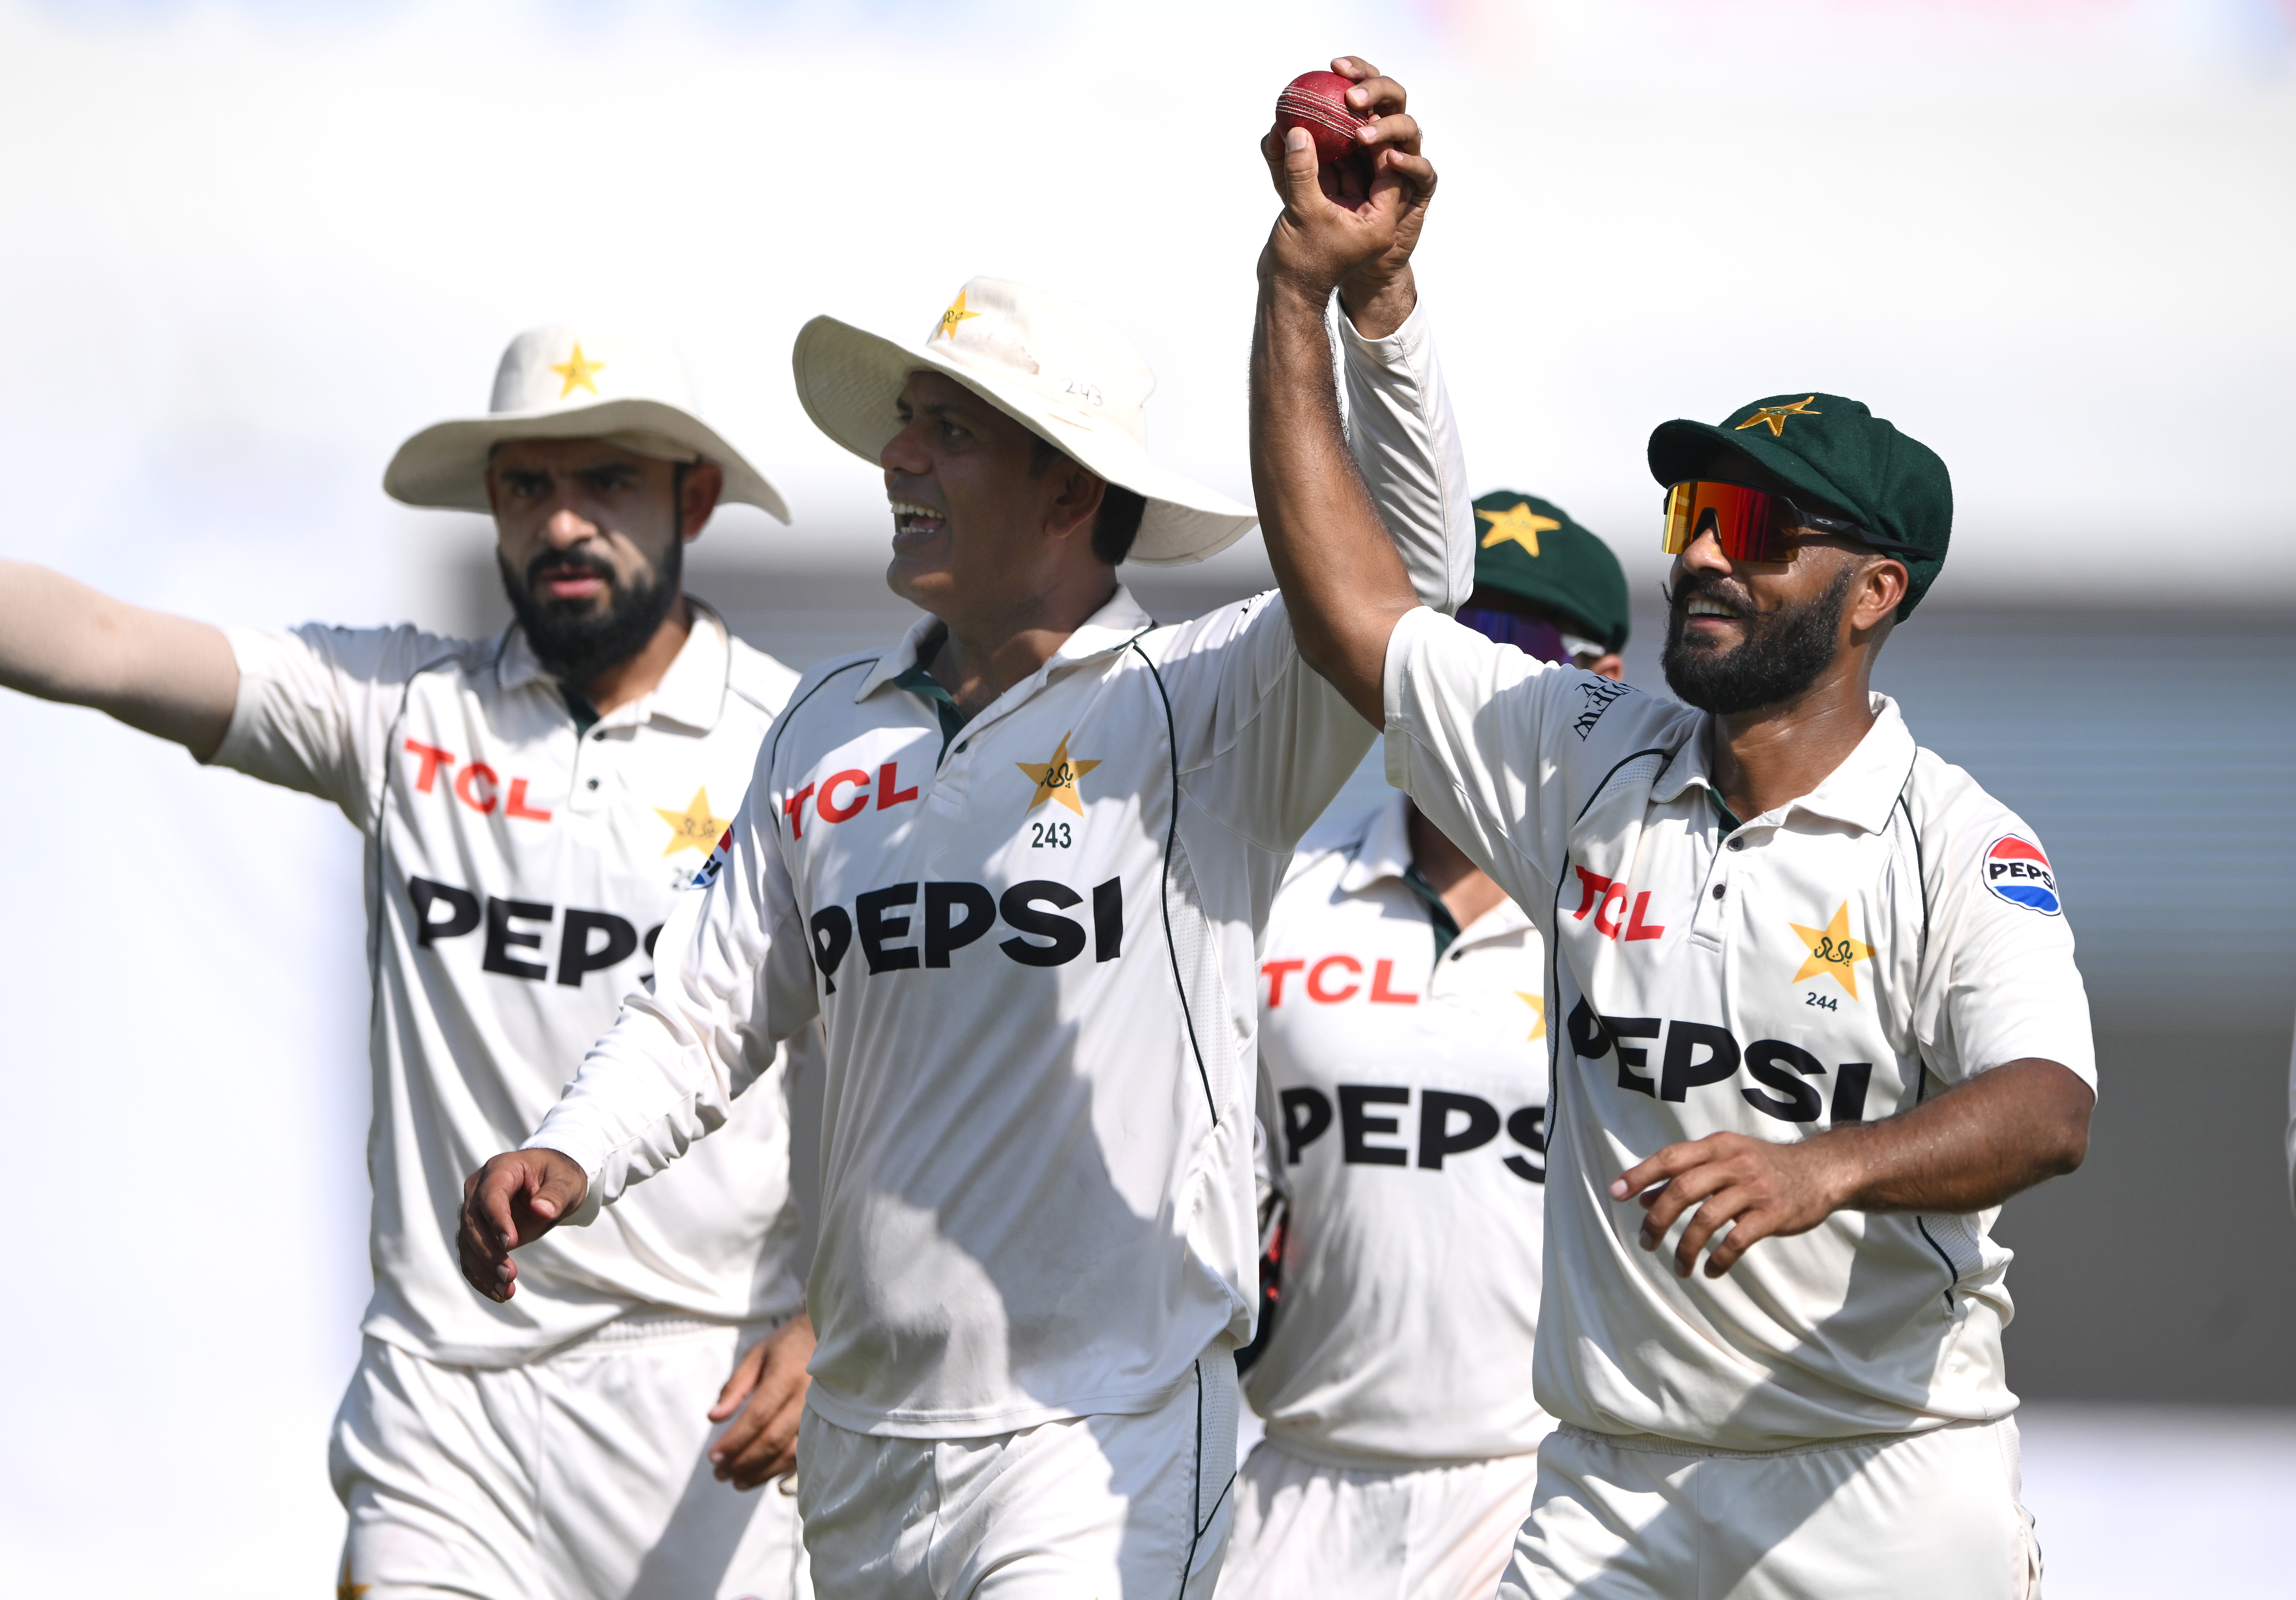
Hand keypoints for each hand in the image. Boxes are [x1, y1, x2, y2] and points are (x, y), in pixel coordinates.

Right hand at [457, 1148, 588, 1302]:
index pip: (490, 1196)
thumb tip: (541, 1210)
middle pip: (473, 1223)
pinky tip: (499, 1294)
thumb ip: (555, 1194)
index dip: (497, 1220)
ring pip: (468, 1244)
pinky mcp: (476, 1233)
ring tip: (506, 1290)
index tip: (512, 1243)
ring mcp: (474, 1212)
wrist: (551, 1182)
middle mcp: (479, 1189)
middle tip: (509, 1275)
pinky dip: (481, 1277)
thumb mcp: (567, 1181)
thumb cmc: (559, 1177)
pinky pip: (470, 1257)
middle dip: (489, 1252)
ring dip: (484, 1270)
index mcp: (500, 1170)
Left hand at [708, 1312, 814, 1489]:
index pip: (758, 1415)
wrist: (833, 1341)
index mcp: (786, 1376)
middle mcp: (806, 1397)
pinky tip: (761, 1477)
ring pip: (790, 1452)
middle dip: (743, 1461)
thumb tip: (713, 1417)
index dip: (734, 1440)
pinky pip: (804, 1454)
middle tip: (719, 1474)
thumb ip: (735, 1386)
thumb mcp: (757, 1355)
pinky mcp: (827, 1425)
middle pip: (772, 1439)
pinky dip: (781, 1470)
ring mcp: (821, 1413)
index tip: (713, 1457)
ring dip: (761, 1472)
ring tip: (736, 1481)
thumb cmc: (786, 1346)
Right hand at [1258, 55, 1434, 333]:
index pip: (1391, 167)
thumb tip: (1294, 130)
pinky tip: (1305, 126)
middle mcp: (1372, 212)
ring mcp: (1353, 208)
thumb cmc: (1300, 261)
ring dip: (1338, 136)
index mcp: (1381, 219)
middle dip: (1361, 128)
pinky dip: (1319, 153)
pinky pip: (1332, 172)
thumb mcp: (1302, 212)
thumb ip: (1302, 171)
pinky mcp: (1333, 207)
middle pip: (1375, 161)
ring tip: (1326, 103)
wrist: (1285, 292)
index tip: (1360, 109)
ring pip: (1352, 163)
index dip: (1378, 135)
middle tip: (1348, 97)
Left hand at [1612, 1133, 1848, 1278]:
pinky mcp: (1773, 1213)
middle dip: (1658, 1219)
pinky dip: (1719, 1259)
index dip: (1640, 1174)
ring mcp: (1755, 1187)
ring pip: (1707, 1218)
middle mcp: (1734, 1162)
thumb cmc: (1763, 1166)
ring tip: (1679, 1267)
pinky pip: (1737, 1240)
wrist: (1821, 1170)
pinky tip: (1710, 1270)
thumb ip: (1685, 1175)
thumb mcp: (1725, 1159)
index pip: (1670, 1157)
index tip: (1615, 1192)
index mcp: (1718, 1146)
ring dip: (1686, 1247)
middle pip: (1683, 1189)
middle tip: (1646, 1242)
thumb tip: (1644, 1199)